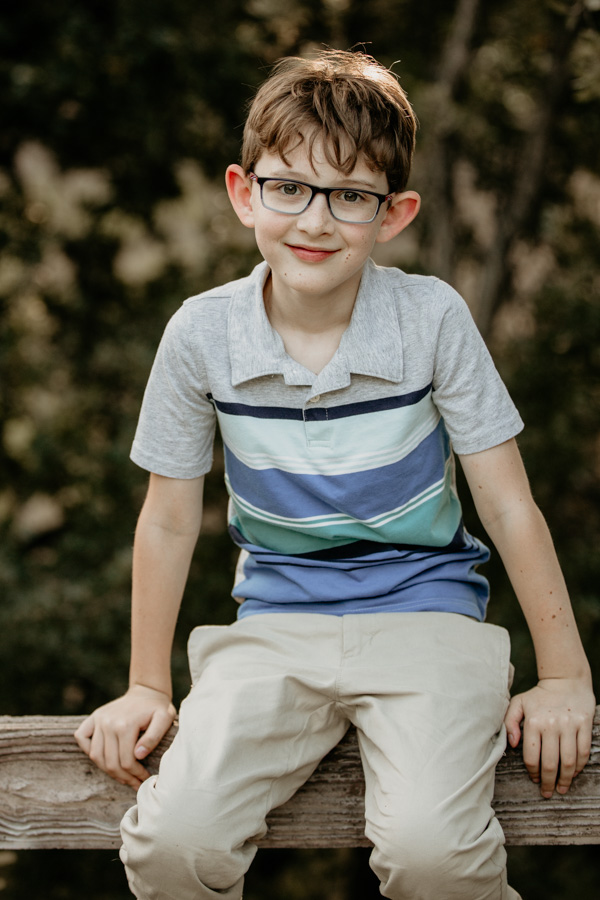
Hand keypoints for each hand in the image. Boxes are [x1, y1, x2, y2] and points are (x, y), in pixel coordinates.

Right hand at [74, 684, 176, 789]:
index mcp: (125, 725)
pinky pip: (82, 738)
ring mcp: (99, 719)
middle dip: (123, 777)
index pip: (126, 762)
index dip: (135, 775)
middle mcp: (108, 722)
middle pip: (110, 762)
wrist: (147, 691)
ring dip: (108, 770)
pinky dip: (89, 750)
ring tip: (122, 776)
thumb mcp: (164, 719)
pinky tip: (104, 757)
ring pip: (96, 755)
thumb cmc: (157, 708)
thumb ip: (153, 738)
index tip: (144, 779)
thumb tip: (138, 755)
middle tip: (134, 783)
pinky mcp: (94, 717)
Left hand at [504, 677, 594, 797]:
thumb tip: (512, 744)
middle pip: (550, 763)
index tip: (534, 779)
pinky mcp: (584, 725)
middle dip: (548, 782)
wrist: (565, 679)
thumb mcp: (518, 703)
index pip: (532, 756)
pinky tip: (574, 773)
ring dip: (565, 779)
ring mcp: (569, 725)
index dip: (533, 772)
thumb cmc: (539, 695)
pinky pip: (583, 752)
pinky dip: (579, 766)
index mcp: (534, 721)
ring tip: (562, 788)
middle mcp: (551, 725)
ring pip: (569, 761)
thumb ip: (510, 722)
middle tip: (548, 792)